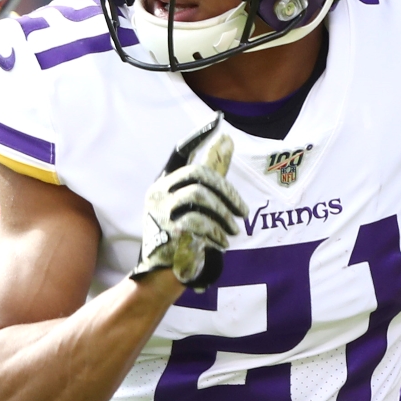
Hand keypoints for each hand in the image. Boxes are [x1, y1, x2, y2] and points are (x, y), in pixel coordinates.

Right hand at [131, 114, 246, 289]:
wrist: (161, 277)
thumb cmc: (182, 237)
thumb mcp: (194, 204)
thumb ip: (210, 174)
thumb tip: (227, 140)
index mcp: (162, 185)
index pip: (179, 152)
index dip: (198, 138)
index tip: (217, 123)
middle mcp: (157, 194)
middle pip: (198, 175)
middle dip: (227, 192)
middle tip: (243, 212)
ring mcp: (160, 212)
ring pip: (201, 197)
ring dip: (224, 215)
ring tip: (233, 230)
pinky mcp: (168, 231)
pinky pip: (199, 222)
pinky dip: (216, 233)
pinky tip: (221, 243)